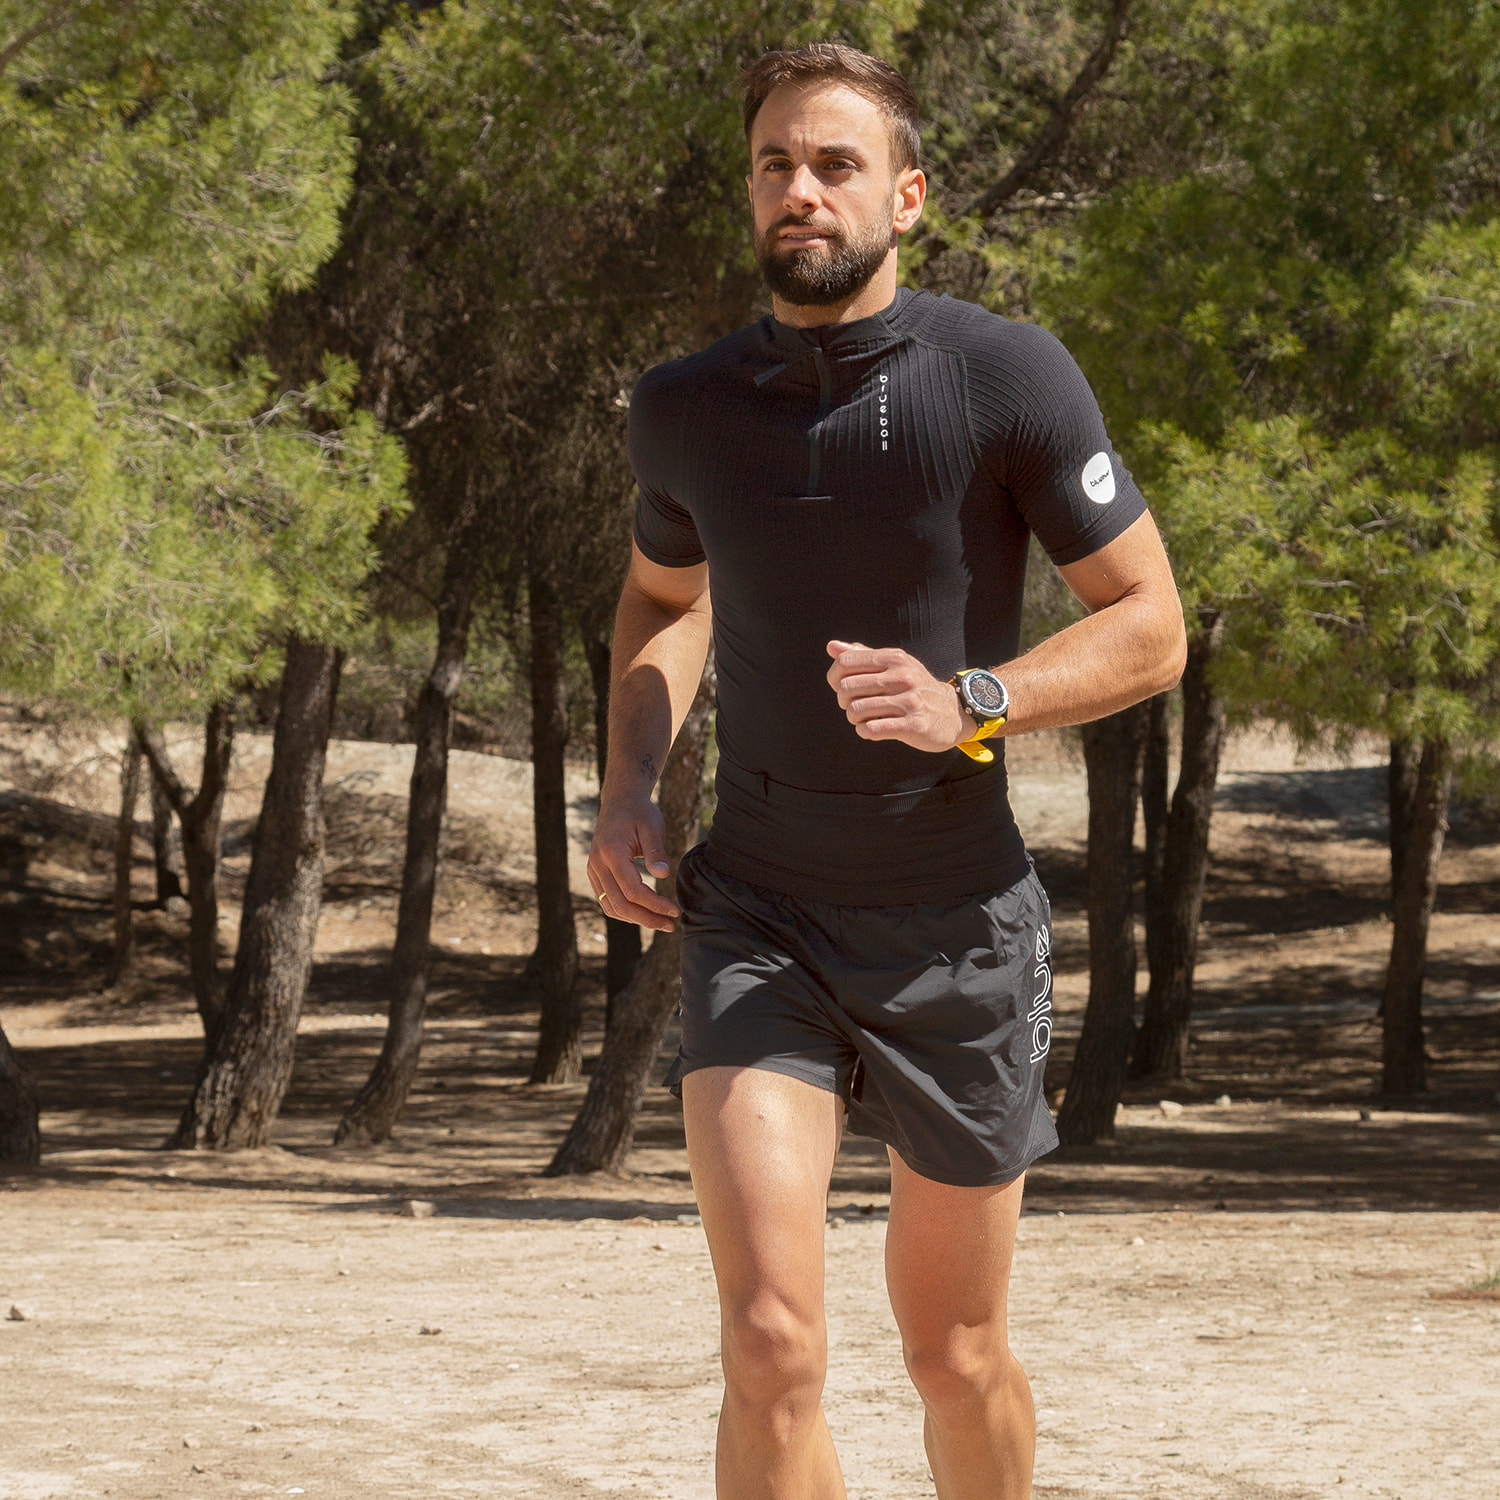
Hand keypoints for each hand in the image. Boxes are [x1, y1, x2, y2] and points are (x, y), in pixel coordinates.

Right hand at [587, 793, 679, 931]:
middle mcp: (597, 864)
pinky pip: (607, 901)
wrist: (620, 801)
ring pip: (611, 907)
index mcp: (611, 852)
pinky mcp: (595, 874)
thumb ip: (656, 850)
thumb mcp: (652, 826)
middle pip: (620, 904)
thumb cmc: (640, 812)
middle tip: (671, 925)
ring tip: (661, 922)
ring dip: (636, 919)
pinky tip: (646, 912)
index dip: (654, 905)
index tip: (675, 911)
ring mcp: (593, 871)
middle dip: (647, 919)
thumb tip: (663, 874)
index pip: (632, 890)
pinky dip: (626, 911)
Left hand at [825, 640, 968, 752]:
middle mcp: (902, 676)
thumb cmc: (915, 688)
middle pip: (846, 687)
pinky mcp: (913, 725)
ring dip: (854, 719)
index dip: (834, 678)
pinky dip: (865, 731)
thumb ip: (863, 656)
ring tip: (864, 719)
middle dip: (843, 701)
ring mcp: (909, 701)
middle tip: (854, 706)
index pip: (845, 662)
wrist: (953, 712)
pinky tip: (872, 729)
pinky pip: (871, 729)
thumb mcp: (894, 666)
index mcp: (894, 658)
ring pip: (855, 710)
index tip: (841, 688)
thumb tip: (831, 646)